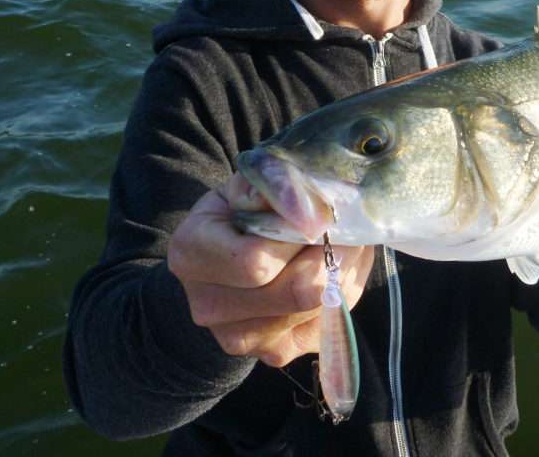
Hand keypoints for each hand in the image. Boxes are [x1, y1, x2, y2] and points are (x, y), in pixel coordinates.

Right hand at [167, 173, 374, 366]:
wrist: (227, 257)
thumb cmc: (240, 214)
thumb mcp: (247, 186)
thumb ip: (273, 186)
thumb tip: (306, 204)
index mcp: (192, 255)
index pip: (256, 262)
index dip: (300, 236)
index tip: (323, 212)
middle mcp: (209, 306)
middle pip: (296, 292)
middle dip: (333, 254)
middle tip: (345, 226)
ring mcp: (241, 338)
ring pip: (319, 308)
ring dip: (343, 271)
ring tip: (339, 242)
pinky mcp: (275, 352)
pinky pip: (329, 325)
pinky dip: (342, 293)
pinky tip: (332, 268)